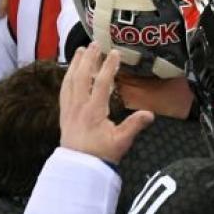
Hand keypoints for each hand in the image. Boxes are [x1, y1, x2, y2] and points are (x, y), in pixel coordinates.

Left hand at [60, 45, 154, 163]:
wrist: (78, 170)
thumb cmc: (100, 156)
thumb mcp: (120, 143)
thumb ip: (134, 126)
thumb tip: (149, 114)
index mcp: (93, 112)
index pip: (101, 83)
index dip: (108, 66)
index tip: (114, 53)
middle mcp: (79, 108)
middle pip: (82, 77)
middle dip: (89, 59)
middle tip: (95, 44)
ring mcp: (69, 110)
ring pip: (70, 82)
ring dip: (75, 64)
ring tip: (80, 51)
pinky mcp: (64, 115)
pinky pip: (64, 92)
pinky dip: (67, 78)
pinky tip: (69, 72)